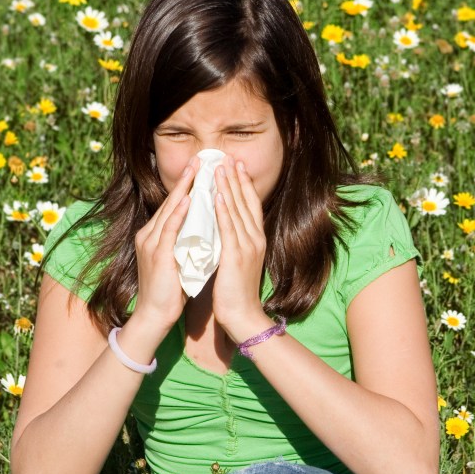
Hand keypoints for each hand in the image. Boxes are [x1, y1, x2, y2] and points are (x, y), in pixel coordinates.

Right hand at [132, 158, 197, 328]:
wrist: (155, 316)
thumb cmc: (171, 290)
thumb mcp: (180, 258)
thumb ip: (187, 241)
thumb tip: (205, 227)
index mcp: (156, 235)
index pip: (174, 205)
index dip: (188, 186)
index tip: (203, 168)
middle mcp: (150, 234)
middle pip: (171, 201)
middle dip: (187, 179)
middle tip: (201, 158)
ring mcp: (151, 243)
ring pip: (170, 210)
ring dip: (184, 188)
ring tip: (197, 170)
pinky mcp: (157, 254)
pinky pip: (169, 229)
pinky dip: (179, 213)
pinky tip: (189, 199)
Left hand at [211, 156, 271, 340]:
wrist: (242, 316)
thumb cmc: (237, 292)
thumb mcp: (239, 261)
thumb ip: (234, 242)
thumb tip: (225, 227)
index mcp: (256, 240)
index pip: (251, 205)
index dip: (244, 184)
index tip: (237, 165)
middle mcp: (255, 239)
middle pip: (246, 202)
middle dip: (237, 178)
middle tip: (228, 157)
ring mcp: (247, 247)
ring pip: (237, 210)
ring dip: (229, 187)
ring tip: (221, 168)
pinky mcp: (236, 256)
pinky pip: (229, 228)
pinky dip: (224, 210)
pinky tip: (218, 196)